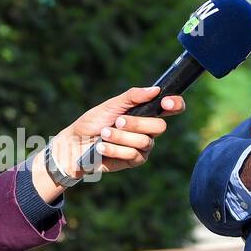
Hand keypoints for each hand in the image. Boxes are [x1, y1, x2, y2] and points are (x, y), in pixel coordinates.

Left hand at [29, 86, 185, 201]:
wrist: (75, 144)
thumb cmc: (92, 122)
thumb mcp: (110, 106)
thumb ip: (132, 97)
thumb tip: (155, 89)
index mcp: (145, 111)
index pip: (170, 107)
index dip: (175, 104)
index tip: (166, 102)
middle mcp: (148, 129)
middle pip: (159, 126)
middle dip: (137, 123)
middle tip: (118, 121)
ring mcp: (143, 146)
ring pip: (145, 141)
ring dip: (121, 137)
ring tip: (104, 134)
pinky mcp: (134, 161)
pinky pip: (134, 154)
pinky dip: (115, 149)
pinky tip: (102, 148)